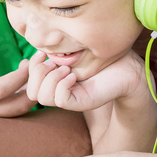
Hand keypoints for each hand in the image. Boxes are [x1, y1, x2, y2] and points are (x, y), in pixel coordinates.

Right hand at [0, 37, 33, 134]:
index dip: (20, 78)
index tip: (32, 61)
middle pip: (14, 107)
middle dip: (35, 86)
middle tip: (45, 65)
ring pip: (12, 116)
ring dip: (31, 96)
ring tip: (38, 74)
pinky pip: (4, 120)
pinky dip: (19, 106)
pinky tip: (25, 90)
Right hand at [25, 50, 146, 111]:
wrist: (127, 67)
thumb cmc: (102, 57)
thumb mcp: (71, 54)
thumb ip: (53, 56)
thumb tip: (30, 55)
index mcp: (55, 82)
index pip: (29, 84)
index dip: (31, 68)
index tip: (42, 53)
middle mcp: (60, 92)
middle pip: (31, 92)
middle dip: (37, 73)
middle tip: (54, 62)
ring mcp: (70, 99)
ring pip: (42, 98)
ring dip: (51, 78)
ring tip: (67, 69)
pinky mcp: (81, 102)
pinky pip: (60, 100)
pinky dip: (63, 85)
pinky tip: (74, 75)